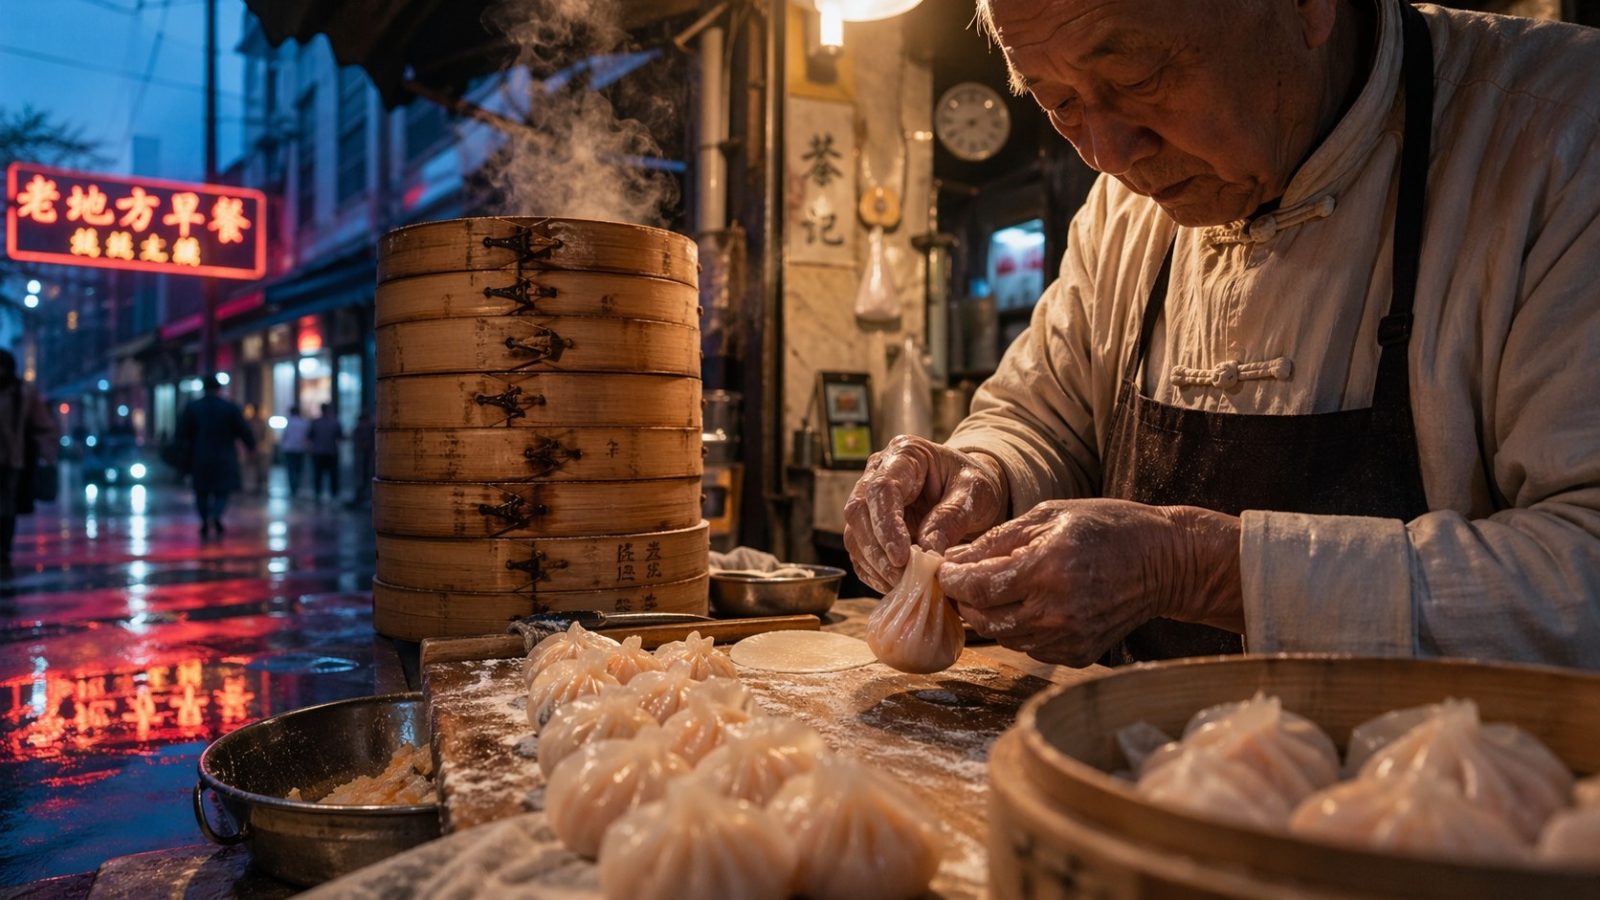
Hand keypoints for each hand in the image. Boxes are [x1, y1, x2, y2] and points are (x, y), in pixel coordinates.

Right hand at [843, 436, 1007, 593]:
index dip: (886, 525)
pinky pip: (860, 552)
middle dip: (877, 551)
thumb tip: (927, 551)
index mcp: (905, 454)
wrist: (967, 490)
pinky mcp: (868, 527)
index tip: (901, 558)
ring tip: (904, 586)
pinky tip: (896, 586)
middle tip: (903, 579)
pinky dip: (874, 573)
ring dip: (875, 565)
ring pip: (853, 535)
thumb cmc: (972, 485)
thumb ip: (951, 517)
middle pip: (859, 512)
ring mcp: (869, 500)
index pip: (882, 488)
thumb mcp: (974, 494)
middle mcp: (877, 473)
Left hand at [938, 499, 1243, 666]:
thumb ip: (997, 541)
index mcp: (1048, 568)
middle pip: (984, 618)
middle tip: (966, 579)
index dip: (953, 581)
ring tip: (1000, 589)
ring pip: (1003, 636)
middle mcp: (1057, 610)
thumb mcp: (1049, 516)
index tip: (946, 569)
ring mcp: (1069, 638)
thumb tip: (954, 560)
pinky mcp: (1079, 654)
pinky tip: (1033, 604)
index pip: (978, 589)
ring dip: (992, 614)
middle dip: (966, 600)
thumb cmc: (1106, 528)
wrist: (1165, 563)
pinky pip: (1029, 647)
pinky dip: (1020, 628)